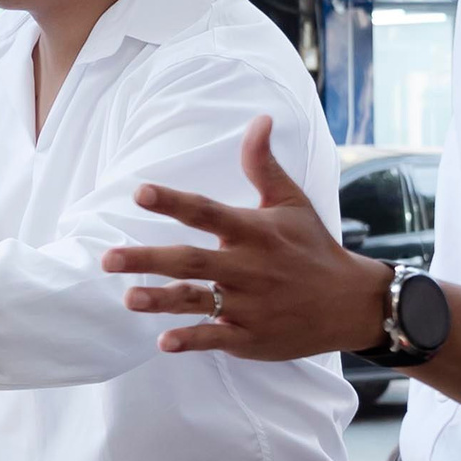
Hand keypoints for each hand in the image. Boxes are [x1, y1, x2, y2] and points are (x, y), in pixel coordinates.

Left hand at [101, 115, 390, 358]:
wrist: (352, 304)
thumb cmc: (312, 247)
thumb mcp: (291, 202)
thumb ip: (263, 164)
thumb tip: (259, 119)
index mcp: (255, 232)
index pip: (208, 212)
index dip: (174, 202)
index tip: (140, 192)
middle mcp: (249, 268)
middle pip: (192, 260)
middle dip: (149, 260)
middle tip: (107, 258)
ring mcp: (250, 305)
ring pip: (198, 301)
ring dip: (162, 301)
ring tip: (127, 299)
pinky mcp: (251, 337)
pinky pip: (216, 338)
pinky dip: (191, 340)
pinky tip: (162, 342)